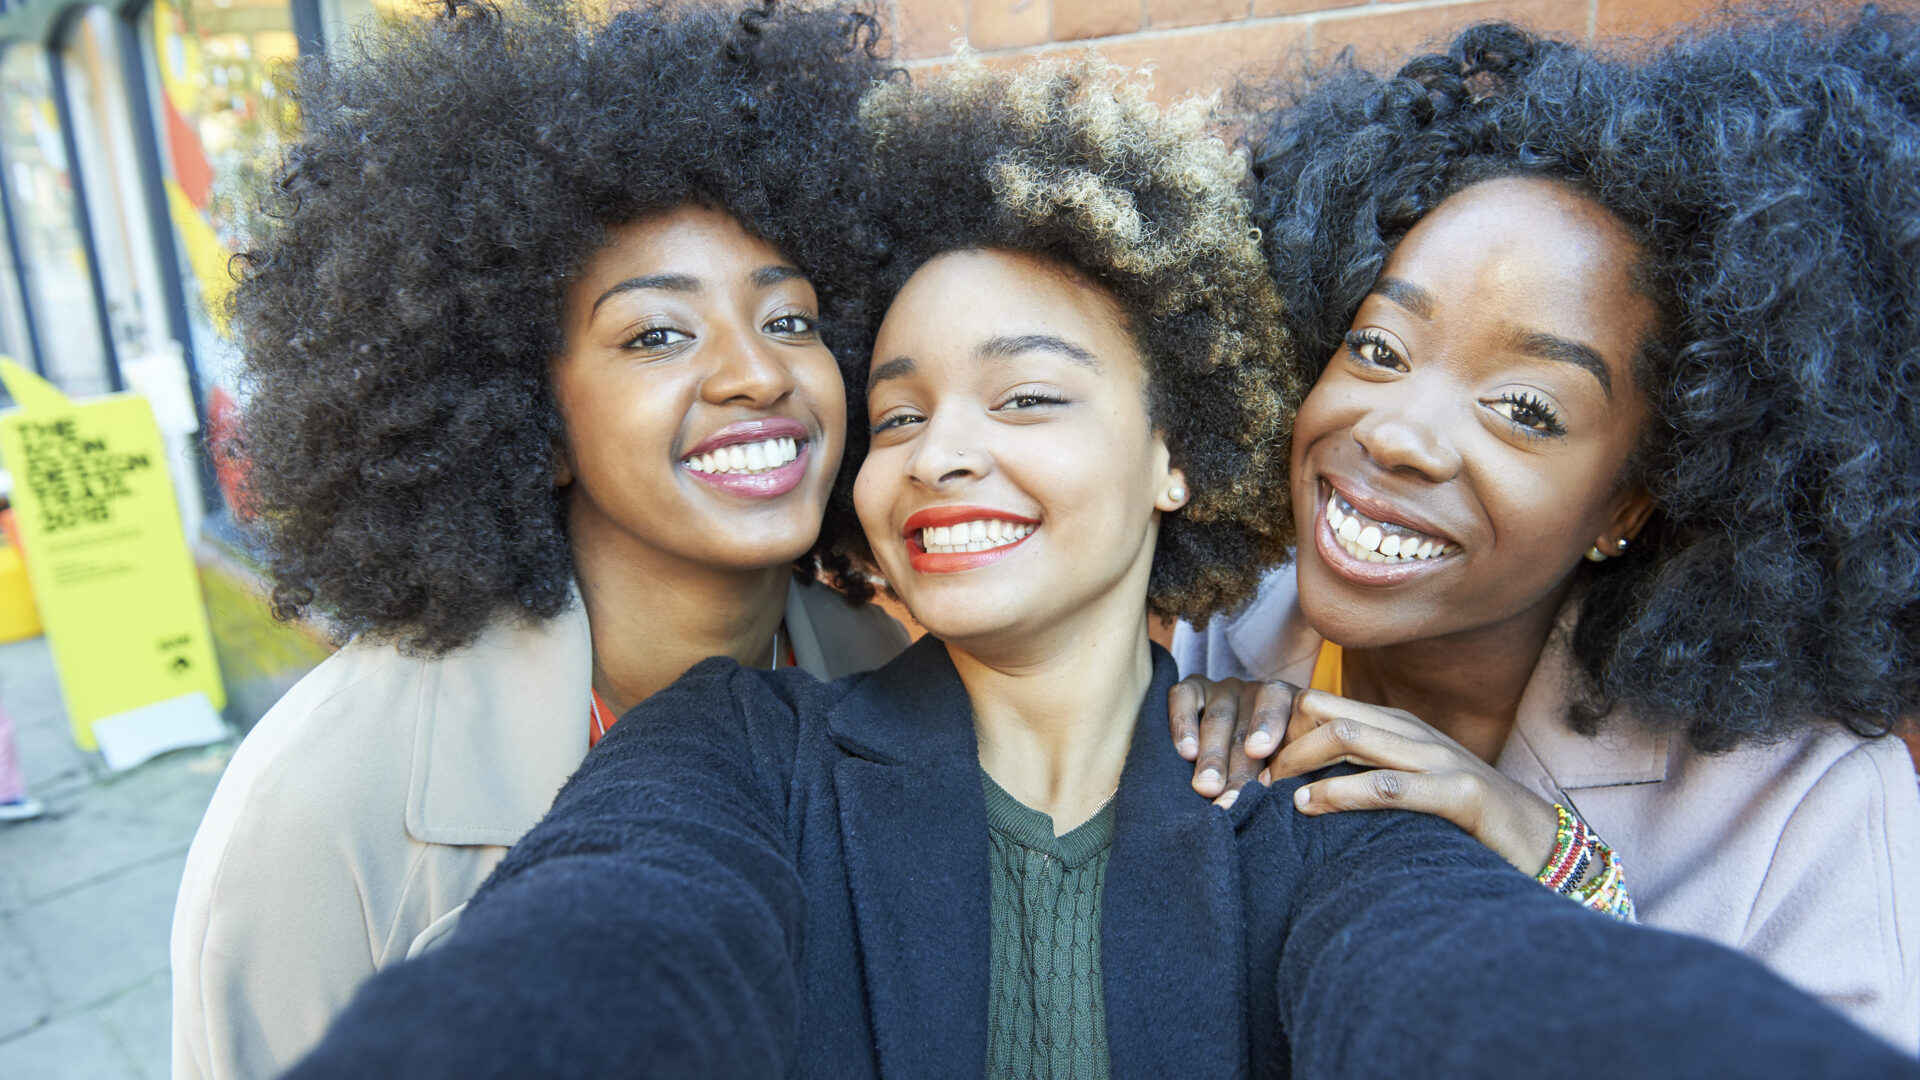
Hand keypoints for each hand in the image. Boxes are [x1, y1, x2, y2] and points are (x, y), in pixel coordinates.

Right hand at [1168, 675, 1299, 806]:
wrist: (1231, 742)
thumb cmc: (1271, 763)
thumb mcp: (1287, 762)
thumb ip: (1286, 771)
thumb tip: (1288, 794)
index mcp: (1287, 702)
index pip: (1280, 704)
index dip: (1269, 724)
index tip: (1260, 753)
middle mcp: (1255, 692)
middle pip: (1245, 727)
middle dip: (1238, 767)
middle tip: (1231, 799)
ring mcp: (1223, 689)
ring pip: (1217, 718)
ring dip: (1212, 755)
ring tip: (1207, 786)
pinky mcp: (1193, 688)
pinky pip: (1184, 697)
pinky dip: (1183, 724)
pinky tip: (1185, 752)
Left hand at [1271, 690, 1558, 873]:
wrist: (1538, 841)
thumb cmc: (1461, 818)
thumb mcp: (1406, 784)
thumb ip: (1362, 773)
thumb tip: (1295, 784)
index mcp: (1396, 726)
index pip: (1321, 707)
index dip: (1278, 729)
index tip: (1246, 763)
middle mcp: (1411, 732)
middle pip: (1326, 715)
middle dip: (1278, 743)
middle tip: (1245, 780)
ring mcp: (1435, 758)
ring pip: (1350, 738)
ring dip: (1299, 762)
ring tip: (1268, 791)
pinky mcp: (1457, 793)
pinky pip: (1388, 785)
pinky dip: (1341, 792)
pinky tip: (1310, 806)